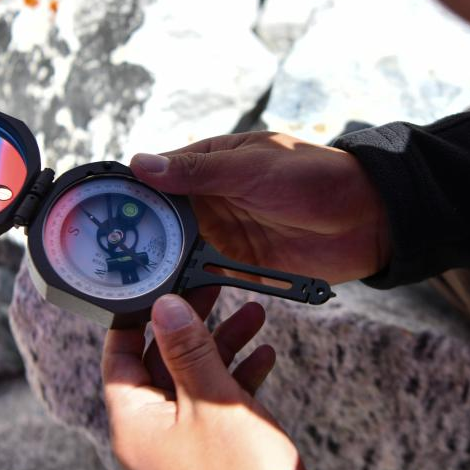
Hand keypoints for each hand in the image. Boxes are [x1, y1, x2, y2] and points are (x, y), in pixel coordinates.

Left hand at [103, 293, 304, 469]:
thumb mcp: (210, 399)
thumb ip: (187, 349)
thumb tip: (165, 307)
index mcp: (135, 423)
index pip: (119, 359)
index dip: (137, 321)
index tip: (160, 290)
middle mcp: (153, 432)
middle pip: (163, 362)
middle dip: (194, 326)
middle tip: (214, 291)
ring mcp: (183, 441)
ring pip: (195, 378)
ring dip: (224, 345)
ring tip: (254, 315)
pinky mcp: (212, 448)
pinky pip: (217, 401)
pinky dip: (238, 375)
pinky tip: (264, 355)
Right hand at [130, 132, 389, 284]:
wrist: (371, 218)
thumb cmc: (315, 177)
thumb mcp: (253, 168)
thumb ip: (198, 171)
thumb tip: (142, 164)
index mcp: (212, 165)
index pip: (158, 178)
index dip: (130, 195)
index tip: (98, 215)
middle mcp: (212, 201)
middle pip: (162, 222)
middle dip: (138, 240)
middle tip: (106, 263)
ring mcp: (226, 235)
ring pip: (179, 255)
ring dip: (161, 269)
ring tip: (129, 290)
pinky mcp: (244, 267)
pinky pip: (208, 281)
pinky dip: (191, 291)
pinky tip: (170, 305)